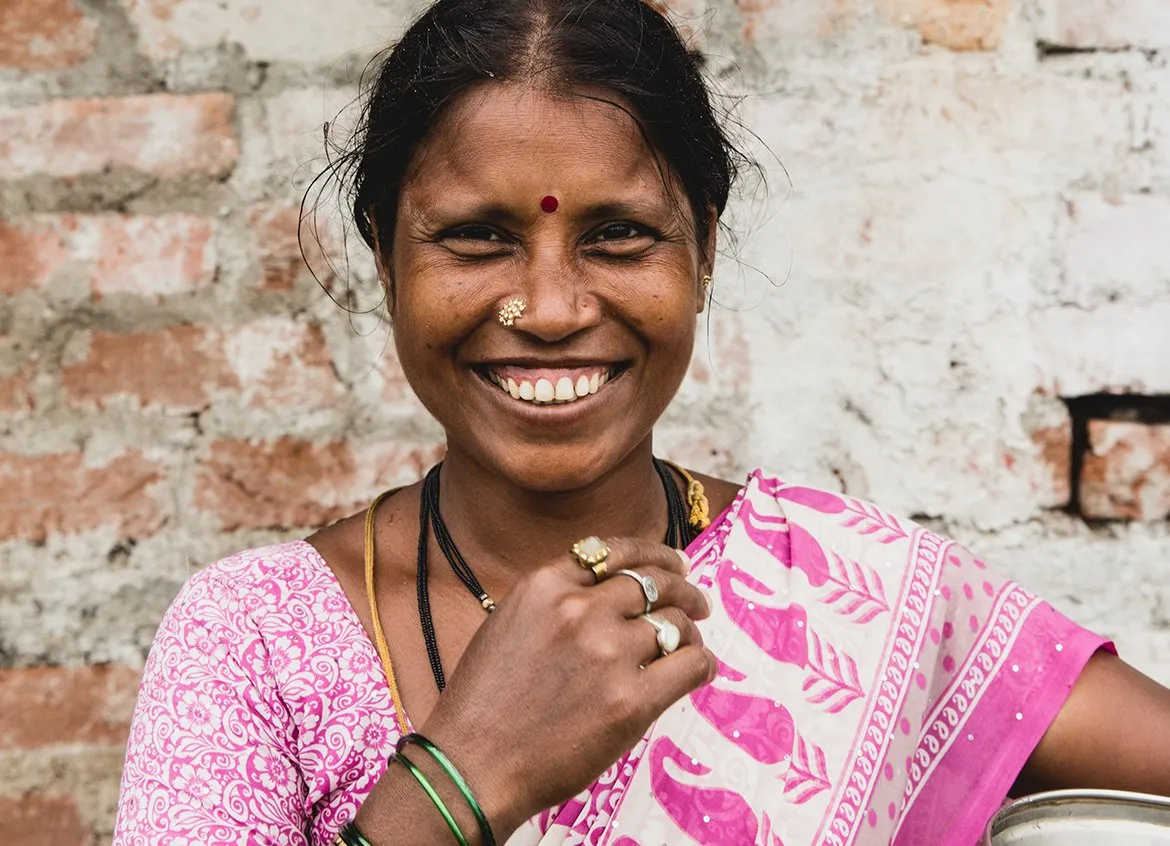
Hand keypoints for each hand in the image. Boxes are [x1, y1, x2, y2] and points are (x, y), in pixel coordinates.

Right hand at [420, 538, 714, 838]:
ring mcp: (608, 653)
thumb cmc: (484, 703)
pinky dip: (701, 663)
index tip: (673, 562)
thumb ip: (556, 601)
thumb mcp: (509, 623)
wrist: (473, 765)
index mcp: (545, 585)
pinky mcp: (631, 700)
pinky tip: (700, 669)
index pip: (614, 552)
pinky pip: (689, 665)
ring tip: (691, 641)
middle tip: (697, 601)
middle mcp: (580, 610)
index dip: (653, 554)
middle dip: (683, 587)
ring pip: (674, 622)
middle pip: (653, 581)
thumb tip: (609, 592)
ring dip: (689, 630)